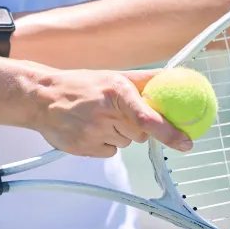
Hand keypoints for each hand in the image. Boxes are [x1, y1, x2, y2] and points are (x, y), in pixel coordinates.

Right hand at [30, 69, 192, 156]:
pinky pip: (110, 152)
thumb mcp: (112, 77)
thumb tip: (174, 75)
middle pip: (140, 134)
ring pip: (125, 144)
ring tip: (98, 119)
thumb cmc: (80, 86)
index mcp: (116, 92)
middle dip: (135, 126)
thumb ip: (144, 80)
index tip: (186, 143)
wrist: (42, 98)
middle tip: (117, 113)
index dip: (170, 132)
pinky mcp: (84, 148)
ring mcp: (93, 133)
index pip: (148, 118)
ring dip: (119, 134)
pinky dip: (105, 143)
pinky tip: (91, 130)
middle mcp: (106, 113)